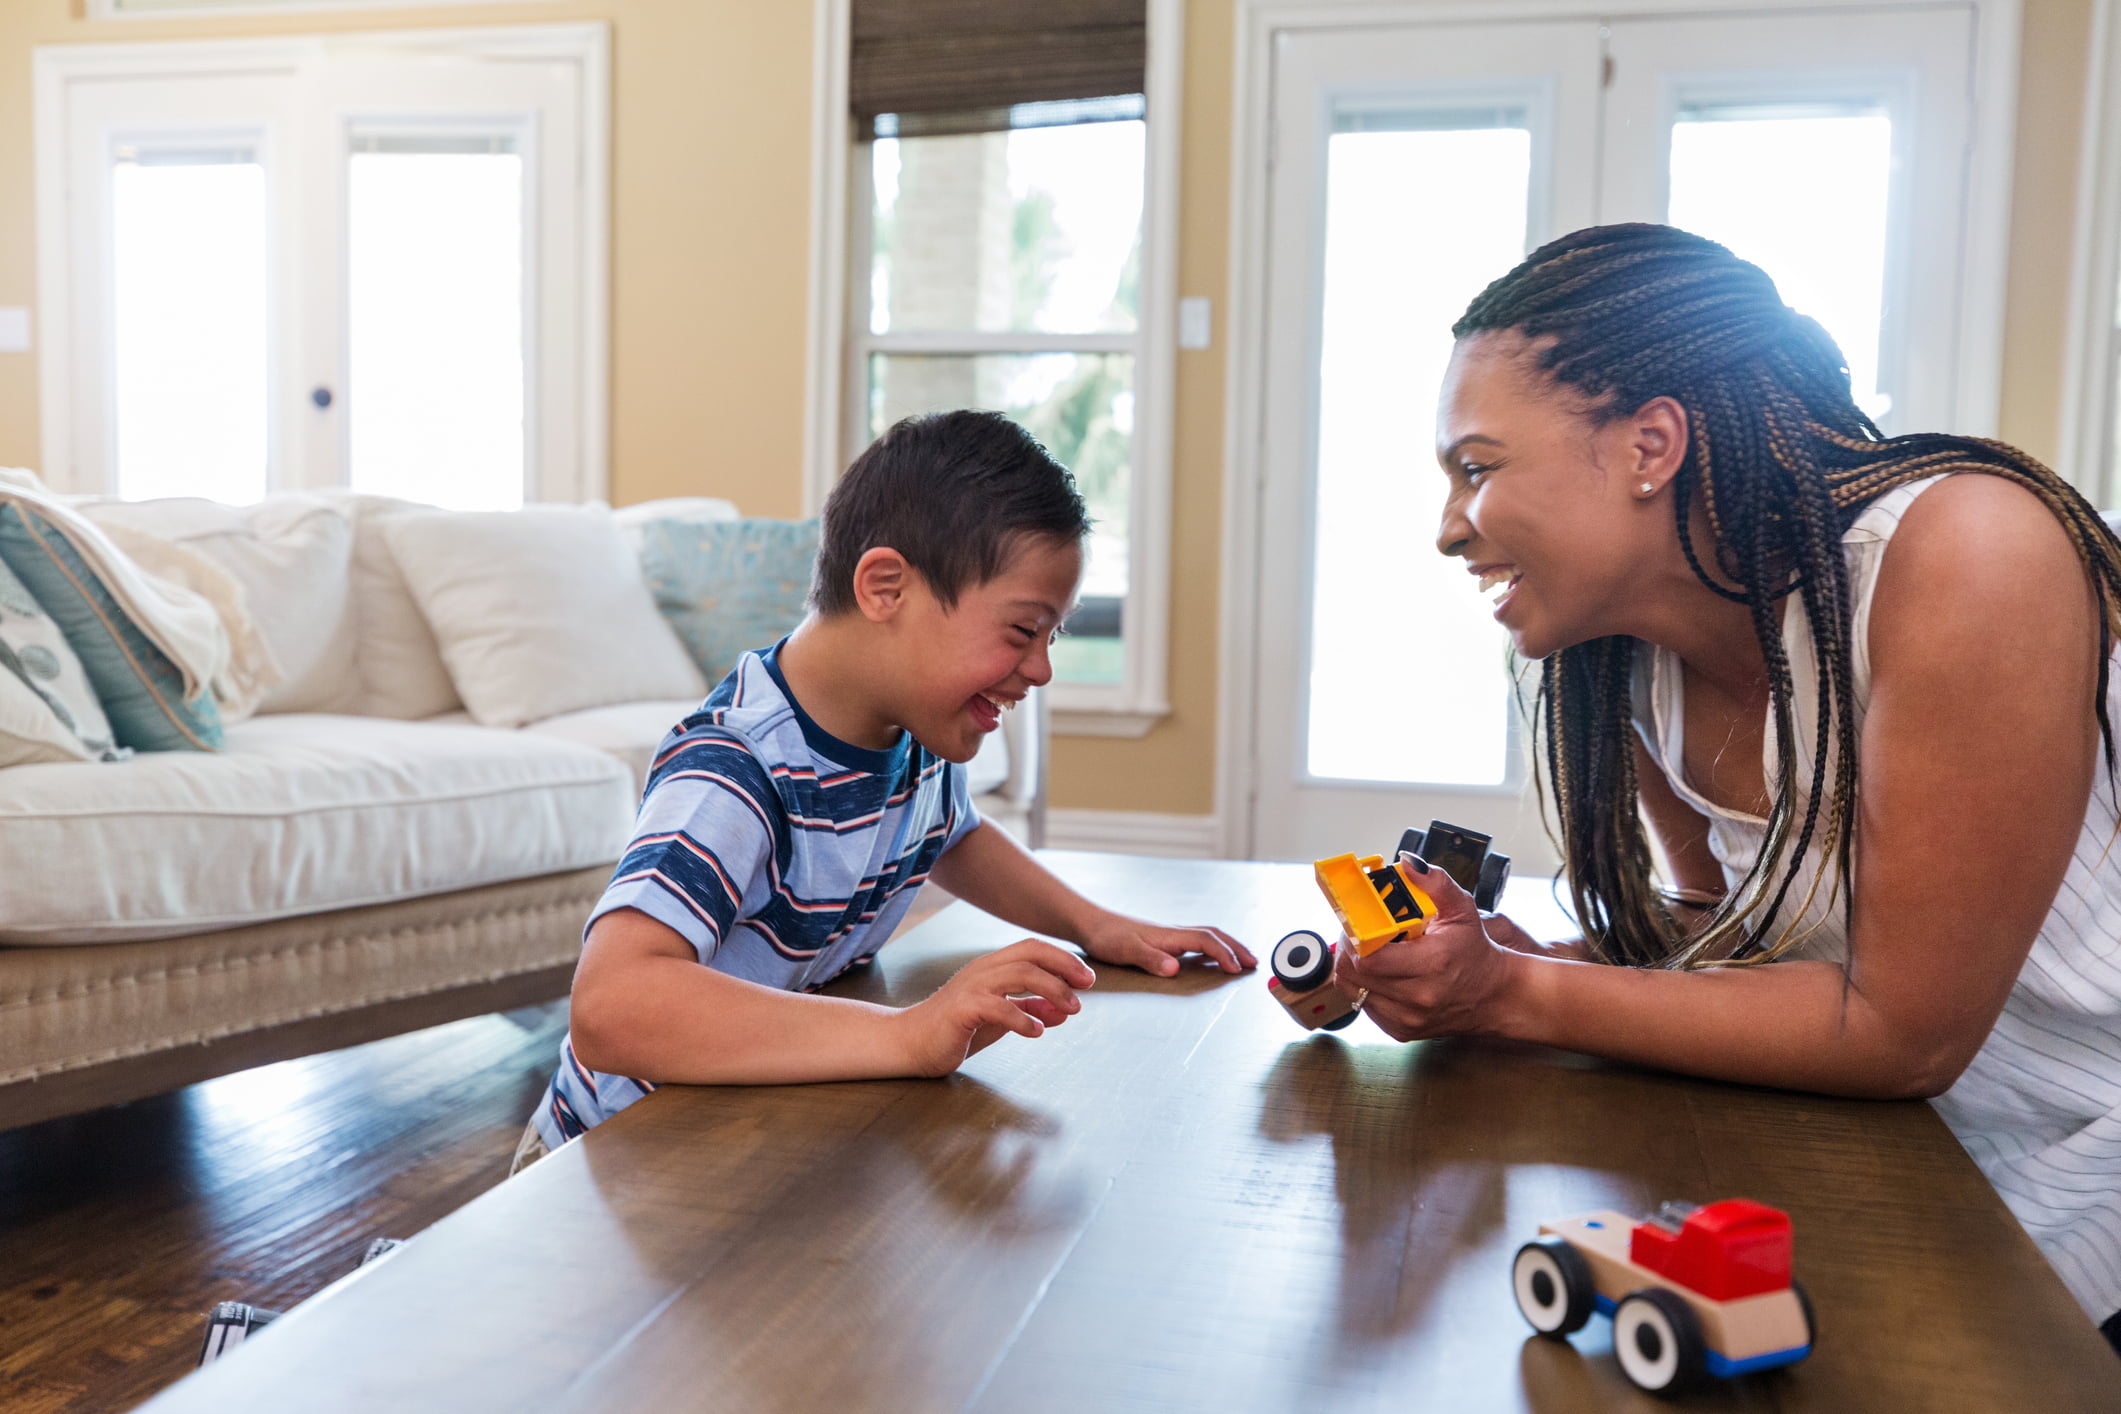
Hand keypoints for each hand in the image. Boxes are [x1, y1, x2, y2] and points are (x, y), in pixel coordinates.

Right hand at [897, 939, 1096, 1076]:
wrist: (910, 1044)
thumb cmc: (955, 1029)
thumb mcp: (1000, 1018)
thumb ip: (1029, 1009)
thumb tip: (1063, 1011)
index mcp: (992, 967)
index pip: (1033, 949)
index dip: (1063, 959)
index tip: (1087, 979)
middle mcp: (982, 970)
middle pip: (1030, 954)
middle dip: (1064, 968)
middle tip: (1086, 989)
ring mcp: (970, 987)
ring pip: (1018, 974)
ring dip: (1051, 990)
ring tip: (1069, 1011)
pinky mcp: (960, 1009)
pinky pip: (997, 1006)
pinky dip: (1022, 1017)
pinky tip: (1036, 1031)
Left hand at [1078, 913, 1257, 976]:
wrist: (1091, 925)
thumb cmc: (1108, 938)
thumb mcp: (1127, 951)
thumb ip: (1151, 959)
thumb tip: (1175, 968)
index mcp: (1171, 935)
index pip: (1206, 942)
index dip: (1224, 955)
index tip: (1237, 969)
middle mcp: (1174, 933)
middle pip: (1214, 936)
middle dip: (1236, 948)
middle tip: (1254, 962)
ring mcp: (1170, 935)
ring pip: (1207, 937)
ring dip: (1227, 947)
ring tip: (1240, 960)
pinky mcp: (1163, 940)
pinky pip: (1196, 942)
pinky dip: (1212, 948)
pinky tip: (1210, 957)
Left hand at [1334, 853, 1523, 1040]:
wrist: (1494, 995)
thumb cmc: (1475, 952)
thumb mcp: (1461, 910)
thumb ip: (1435, 883)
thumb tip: (1408, 863)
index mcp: (1430, 965)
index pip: (1368, 959)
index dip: (1354, 938)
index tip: (1357, 923)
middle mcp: (1417, 998)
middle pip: (1353, 975)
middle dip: (1349, 949)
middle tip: (1357, 933)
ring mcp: (1407, 1018)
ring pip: (1354, 991)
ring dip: (1354, 968)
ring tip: (1368, 951)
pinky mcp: (1400, 1030)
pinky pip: (1364, 1006)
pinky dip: (1365, 987)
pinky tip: (1381, 973)